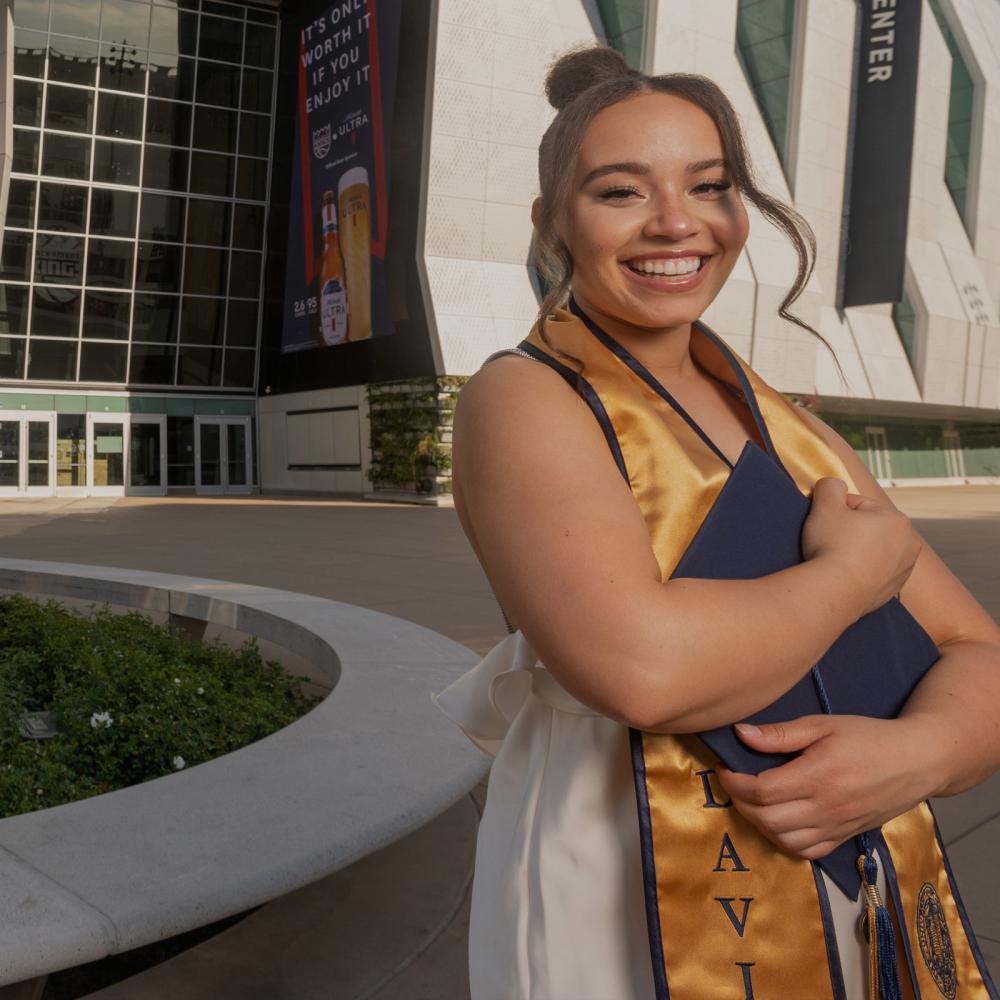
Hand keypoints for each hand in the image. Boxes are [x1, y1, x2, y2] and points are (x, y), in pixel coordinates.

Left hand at [714, 714, 945, 859]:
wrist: (918, 761)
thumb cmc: (869, 736)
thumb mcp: (823, 725)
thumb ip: (780, 734)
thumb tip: (740, 733)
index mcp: (819, 777)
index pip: (762, 791)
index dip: (734, 782)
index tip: (725, 767)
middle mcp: (827, 808)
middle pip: (767, 819)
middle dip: (740, 803)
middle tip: (735, 783)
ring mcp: (837, 827)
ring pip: (784, 840)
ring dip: (759, 823)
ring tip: (752, 800)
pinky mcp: (845, 837)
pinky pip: (807, 852)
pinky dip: (784, 841)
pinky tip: (778, 820)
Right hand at [802, 478, 921, 617]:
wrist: (834, 592)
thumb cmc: (831, 546)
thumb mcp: (825, 504)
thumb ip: (830, 486)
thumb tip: (834, 485)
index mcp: (897, 519)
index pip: (859, 506)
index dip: (836, 512)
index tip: (824, 525)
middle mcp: (910, 544)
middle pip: (870, 528)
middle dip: (850, 532)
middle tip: (829, 542)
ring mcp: (904, 570)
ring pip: (873, 551)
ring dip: (857, 551)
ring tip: (836, 559)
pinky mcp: (894, 590)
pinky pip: (873, 573)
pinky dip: (860, 572)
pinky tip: (844, 575)